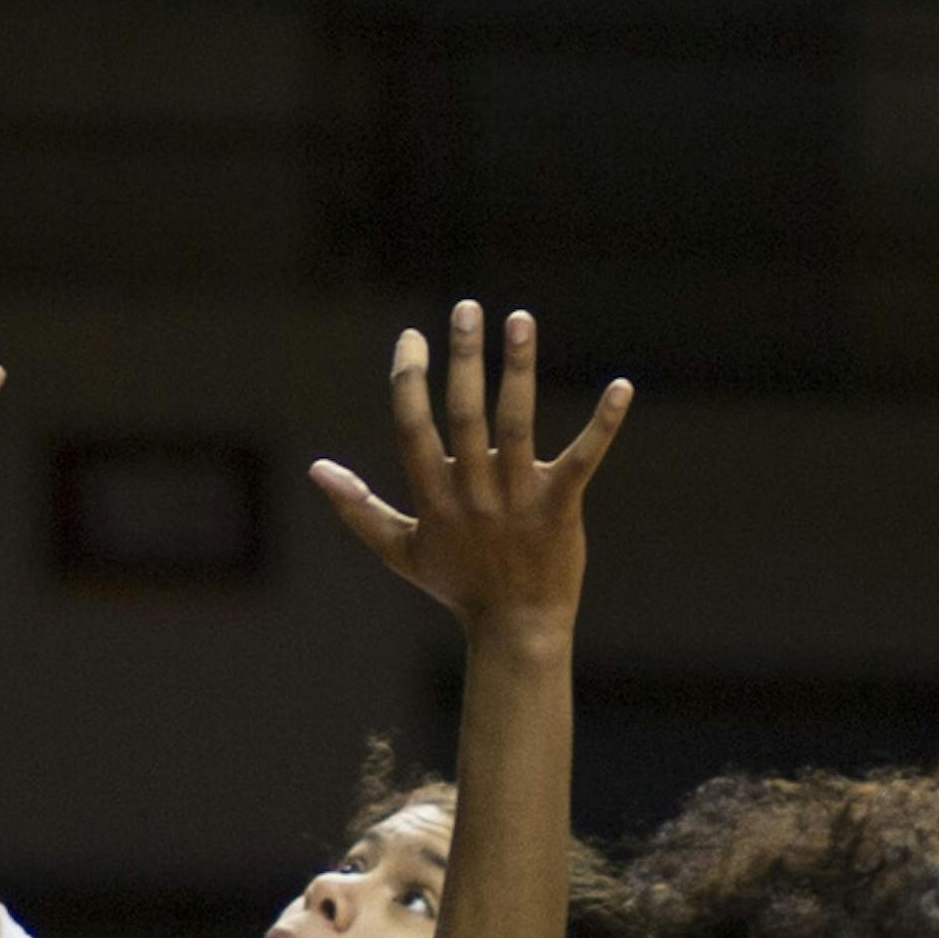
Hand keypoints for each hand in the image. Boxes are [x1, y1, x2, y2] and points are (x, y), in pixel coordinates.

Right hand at [312, 304, 629, 643]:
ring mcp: (518, 500)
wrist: (516, 629)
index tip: (413, 338)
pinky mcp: (560, 505)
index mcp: (434, 500)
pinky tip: (622, 387)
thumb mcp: (401, 551)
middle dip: (463, 359)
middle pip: (464, 416)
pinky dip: (604, 423)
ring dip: (518, 369)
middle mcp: (473, 495)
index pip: (413, 430)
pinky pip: (584, 457)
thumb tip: (316, 470)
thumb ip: (358, 508)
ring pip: (516, 424)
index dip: (410, 381)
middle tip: (466, 308)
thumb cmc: (459, 586)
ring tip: (519, 319)